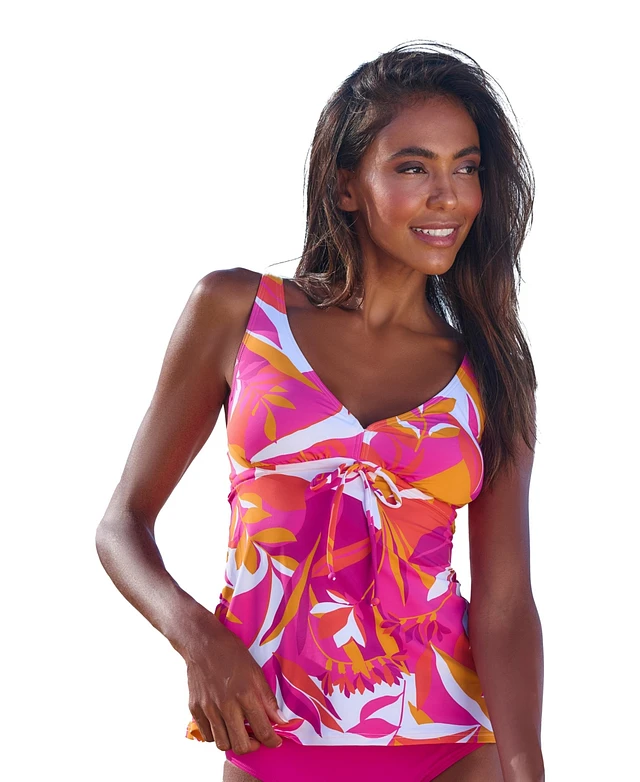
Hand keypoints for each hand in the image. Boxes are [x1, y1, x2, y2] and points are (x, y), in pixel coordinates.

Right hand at [181, 611, 286, 753]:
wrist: (202, 642)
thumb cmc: (232, 653)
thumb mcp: (256, 671)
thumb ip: (267, 698)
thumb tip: (280, 720)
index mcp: (244, 694)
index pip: (262, 730)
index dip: (272, 741)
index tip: (275, 742)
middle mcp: (225, 705)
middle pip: (240, 745)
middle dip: (252, 747)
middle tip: (256, 738)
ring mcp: (208, 709)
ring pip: (222, 744)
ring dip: (233, 742)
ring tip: (239, 731)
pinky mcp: (195, 709)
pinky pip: (207, 735)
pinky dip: (217, 734)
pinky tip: (223, 723)